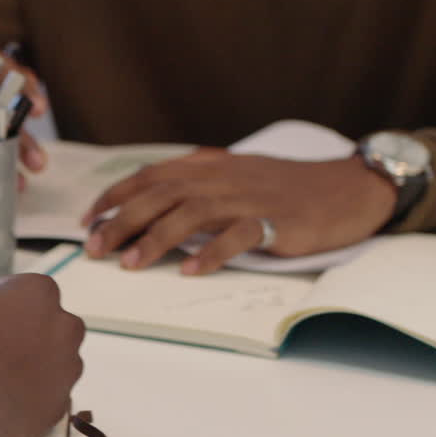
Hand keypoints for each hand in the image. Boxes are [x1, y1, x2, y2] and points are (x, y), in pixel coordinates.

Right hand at [0, 274, 84, 436]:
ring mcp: (68, 369)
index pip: (14, 287)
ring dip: (16, 365)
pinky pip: (39, 394)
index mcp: (36, 292)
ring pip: (40, 359)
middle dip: (8, 332)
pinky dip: (19, 396)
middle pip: (33, 322)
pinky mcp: (62, 406)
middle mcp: (63, 326)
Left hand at [82, 150, 396, 273]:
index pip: (150, 175)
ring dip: (156, 239)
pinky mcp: (275, 221)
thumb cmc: (285, 188)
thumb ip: (195, 186)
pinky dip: (210, 253)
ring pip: (191, 213)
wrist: (348, 188)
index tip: (88, 220)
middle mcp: (223, 177)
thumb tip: (148, 207)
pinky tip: (189, 270)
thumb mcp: (234, 177)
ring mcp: (249, 198)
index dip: (115, 195)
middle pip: (161, 194)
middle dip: (122, 221)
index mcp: (209, 166)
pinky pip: (237, 236)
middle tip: (95, 248)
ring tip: (130, 264)